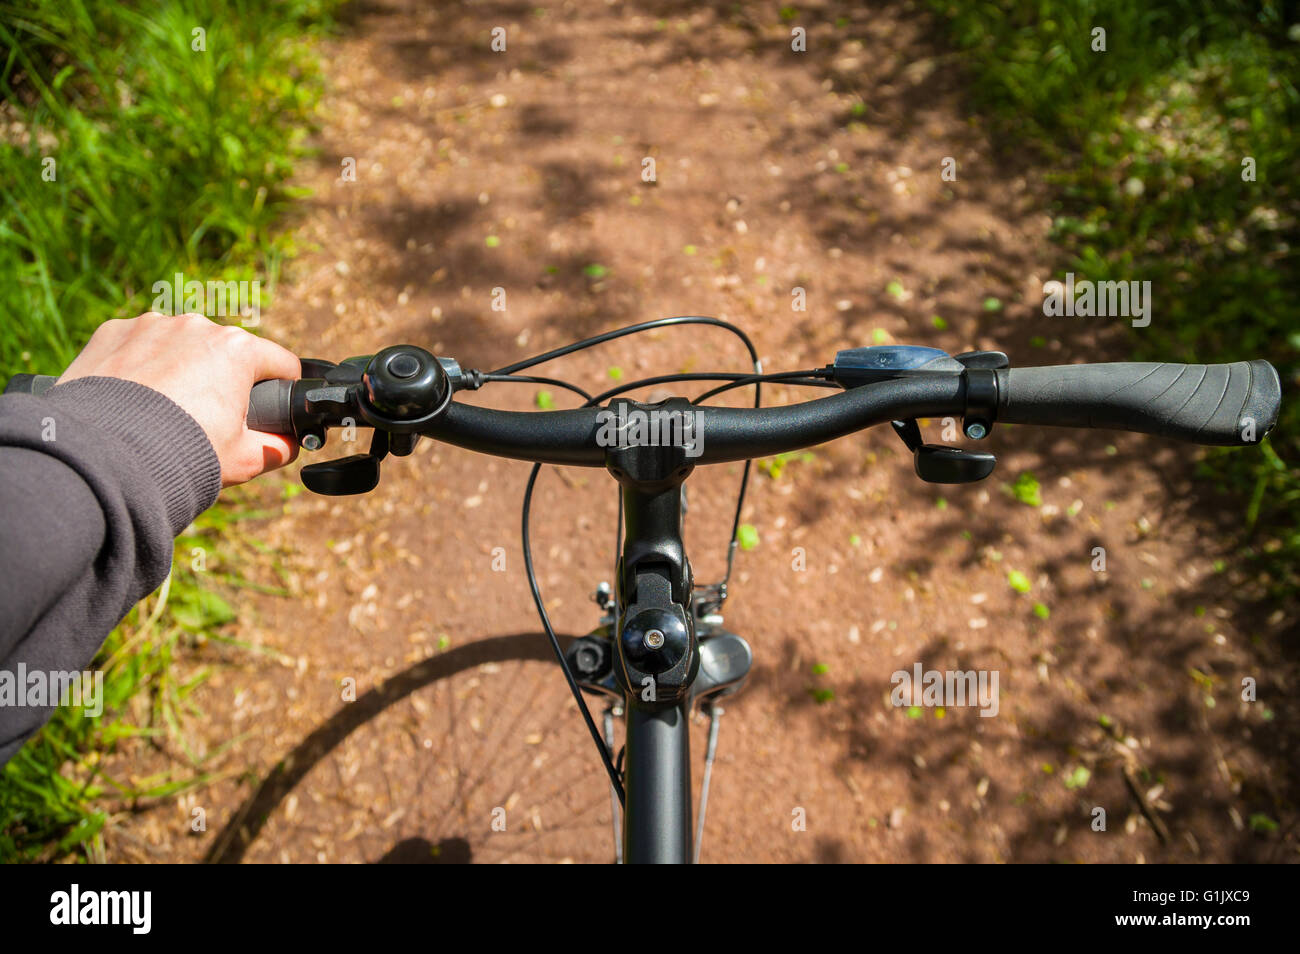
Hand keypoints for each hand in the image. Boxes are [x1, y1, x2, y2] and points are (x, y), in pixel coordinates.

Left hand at [59, 313, 300, 485]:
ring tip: (163, 409)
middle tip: (208, 418)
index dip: (284, 388)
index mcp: (238, 350)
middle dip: (224, 378)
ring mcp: (151, 325)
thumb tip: (288, 442)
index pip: (281, 362)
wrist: (106, 457)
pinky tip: (133, 398)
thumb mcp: (246, 459)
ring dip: (181, 368)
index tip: (275, 407)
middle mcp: (197, 327)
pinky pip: (138, 345)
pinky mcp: (113, 331)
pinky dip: (140, 366)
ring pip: (180, 345)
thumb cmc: (184, 453)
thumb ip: (278, 447)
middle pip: (227, 351)